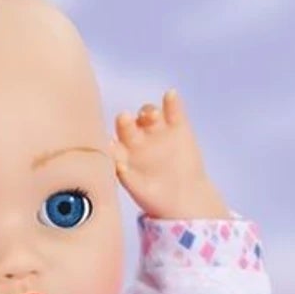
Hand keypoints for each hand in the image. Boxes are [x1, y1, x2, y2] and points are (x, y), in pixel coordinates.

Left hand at [111, 89, 230, 220]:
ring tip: (152, 116)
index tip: (109, 144)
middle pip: (127, 124)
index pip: (111, 142)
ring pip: (148, 114)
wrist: (185, 198)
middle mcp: (135, 137)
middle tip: (125, 120)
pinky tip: (170, 95)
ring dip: (147, 112)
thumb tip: (117, 165)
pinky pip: (172, 109)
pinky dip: (171, 101)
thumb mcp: (140, 191)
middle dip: (125, 121)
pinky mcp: (177, 125)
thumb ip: (127, 177)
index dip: (109, 141)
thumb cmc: (155, 197)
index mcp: (121, 152)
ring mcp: (156, 129)